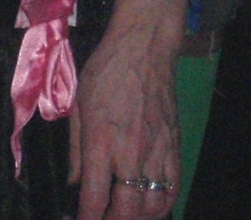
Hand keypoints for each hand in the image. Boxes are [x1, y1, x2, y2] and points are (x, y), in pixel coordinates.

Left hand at [69, 26, 180, 218]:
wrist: (144, 47)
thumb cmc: (105, 72)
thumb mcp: (78, 107)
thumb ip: (76, 151)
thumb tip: (75, 185)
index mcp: (101, 141)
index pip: (95, 198)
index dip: (87, 219)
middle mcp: (131, 152)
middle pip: (128, 211)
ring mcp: (158, 151)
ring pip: (154, 207)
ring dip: (137, 219)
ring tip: (123, 216)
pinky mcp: (175, 147)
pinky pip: (173, 189)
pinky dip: (161, 206)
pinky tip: (150, 208)